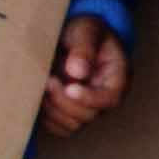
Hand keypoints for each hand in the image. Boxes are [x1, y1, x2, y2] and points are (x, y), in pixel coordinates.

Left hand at [37, 13, 129, 141]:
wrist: (71, 34)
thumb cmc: (84, 30)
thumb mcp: (86, 30)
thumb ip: (84, 48)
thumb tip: (78, 72)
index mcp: (118, 77)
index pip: (110, 98)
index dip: (89, 98)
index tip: (69, 87)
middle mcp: (105, 97)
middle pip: (89, 115)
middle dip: (64, 101)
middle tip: (49, 80)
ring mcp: (88, 107)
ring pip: (72, 125)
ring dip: (53, 110)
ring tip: (43, 86)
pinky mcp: (71, 113)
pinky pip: (60, 128)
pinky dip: (47, 118)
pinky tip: (40, 98)